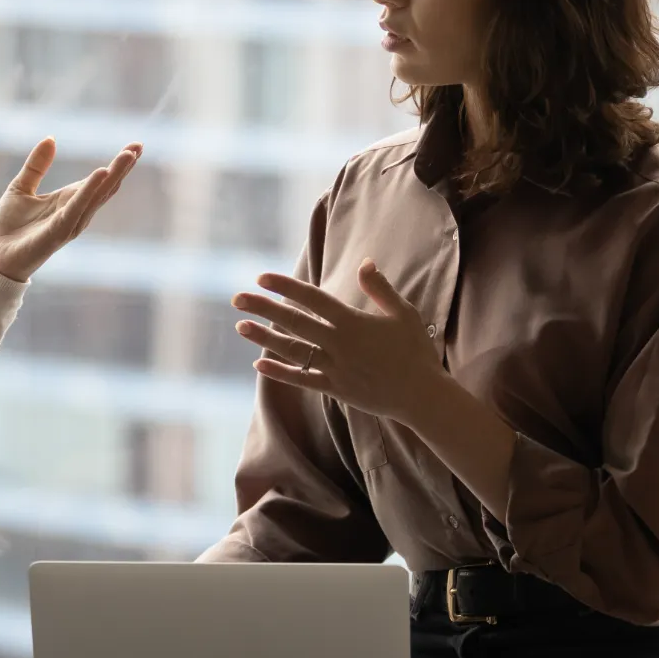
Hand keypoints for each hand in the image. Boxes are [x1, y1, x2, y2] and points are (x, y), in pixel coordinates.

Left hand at [0, 137, 140, 282]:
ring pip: (97, 196)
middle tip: (139, 146)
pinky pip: (77, 208)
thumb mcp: (21, 187)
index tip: (136, 146)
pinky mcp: (58, 231)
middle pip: (105, 187)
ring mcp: (70, 222)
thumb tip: (51, 138)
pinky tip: (100, 174)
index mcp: (69, 199)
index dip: (117, 164)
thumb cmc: (9, 226)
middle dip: (122, 167)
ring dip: (113, 175)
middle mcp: (76, 211)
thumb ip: (37, 165)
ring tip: (128, 155)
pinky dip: (89, 191)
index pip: (100, 180)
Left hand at [233, 260, 446, 423]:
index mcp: (354, 323)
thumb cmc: (416, 352)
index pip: (313, 299)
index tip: (262, 277)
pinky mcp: (335, 389)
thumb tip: (365, 262)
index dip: (286, 287)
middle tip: (237, 298)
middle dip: (264, 308)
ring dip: (264, 338)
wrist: (421, 396)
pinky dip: (280, 373)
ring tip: (240, 326)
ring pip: (293, 351)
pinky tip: (259, 365)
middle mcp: (339, 345)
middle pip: (295, 322)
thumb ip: (380, 288)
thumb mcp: (403, 313)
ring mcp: (335, 368)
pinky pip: (303, 380)